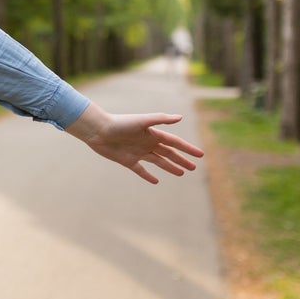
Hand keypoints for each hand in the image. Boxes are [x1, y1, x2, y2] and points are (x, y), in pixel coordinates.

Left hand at [65, 103, 204, 183]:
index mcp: (153, 134)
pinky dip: (149, 176)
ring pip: (158, 161)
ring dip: (170, 167)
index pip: (175, 143)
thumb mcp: (141, 121)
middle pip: (169, 153)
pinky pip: (141, 170)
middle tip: (194, 168)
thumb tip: (180, 117)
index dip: (188, 149)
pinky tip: (156, 181)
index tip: (201, 155)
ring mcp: (138, 152)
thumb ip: (160, 119)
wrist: (98, 130)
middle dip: (182, 160)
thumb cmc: (120, 123)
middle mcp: (147, 143)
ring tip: (181, 173)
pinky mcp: (128, 161)